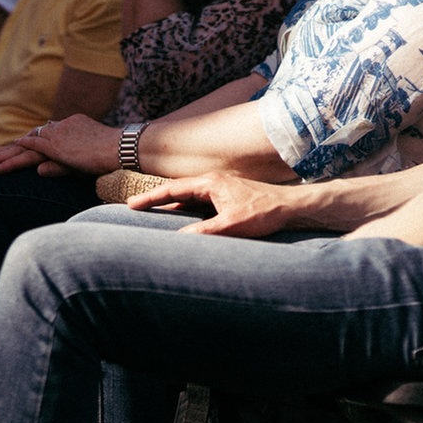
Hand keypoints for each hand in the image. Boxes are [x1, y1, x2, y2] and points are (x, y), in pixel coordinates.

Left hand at [0, 115, 119, 176]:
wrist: (124, 147)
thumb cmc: (113, 156)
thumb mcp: (83, 163)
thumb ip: (61, 165)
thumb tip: (40, 170)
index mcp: (67, 130)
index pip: (37, 139)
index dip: (17, 148)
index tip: (2, 155)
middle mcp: (58, 129)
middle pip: (23, 141)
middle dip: (0, 151)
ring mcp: (56, 136)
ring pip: (21, 147)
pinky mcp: (57, 146)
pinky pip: (29, 152)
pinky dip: (11, 160)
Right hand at [128, 172, 291, 238]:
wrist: (291, 207)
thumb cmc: (264, 213)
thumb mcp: (231, 225)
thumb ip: (204, 232)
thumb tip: (178, 240)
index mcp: (211, 183)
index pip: (173, 189)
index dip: (151, 198)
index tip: (131, 205)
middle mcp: (214, 182)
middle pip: (177, 190)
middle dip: (155, 199)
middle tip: (133, 207)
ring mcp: (221, 189)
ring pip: (189, 196)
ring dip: (171, 204)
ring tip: (152, 213)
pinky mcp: (228, 197)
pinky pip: (200, 202)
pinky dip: (186, 209)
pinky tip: (182, 219)